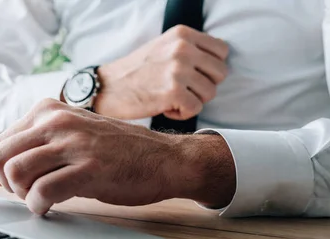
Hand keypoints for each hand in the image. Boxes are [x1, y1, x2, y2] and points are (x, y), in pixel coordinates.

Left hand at [0, 99, 235, 213]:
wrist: (164, 158)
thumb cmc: (117, 152)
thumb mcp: (73, 135)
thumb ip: (39, 144)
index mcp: (49, 110)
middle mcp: (57, 121)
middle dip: (2, 184)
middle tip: (23, 194)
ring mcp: (73, 143)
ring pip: (15, 174)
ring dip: (22, 195)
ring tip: (41, 198)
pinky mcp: (88, 168)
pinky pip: (41, 192)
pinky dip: (39, 206)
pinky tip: (50, 206)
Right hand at [95, 25, 228, 119]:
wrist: (108, 87)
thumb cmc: (137, 71)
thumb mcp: (164, 46)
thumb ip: (191, 48)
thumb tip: (219, 60)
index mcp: (182, 34)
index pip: (222, 50)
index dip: (210, 67)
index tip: (193, 75)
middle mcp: (182, 48)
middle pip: (220, 73)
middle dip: (204, 85)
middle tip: (183, 89)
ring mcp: (178, 70)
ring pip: (210, 93)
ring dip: (192, 100)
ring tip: (171, 97)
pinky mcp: (173, 92)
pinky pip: (196, 108)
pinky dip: (182, 113)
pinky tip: (165, 107)